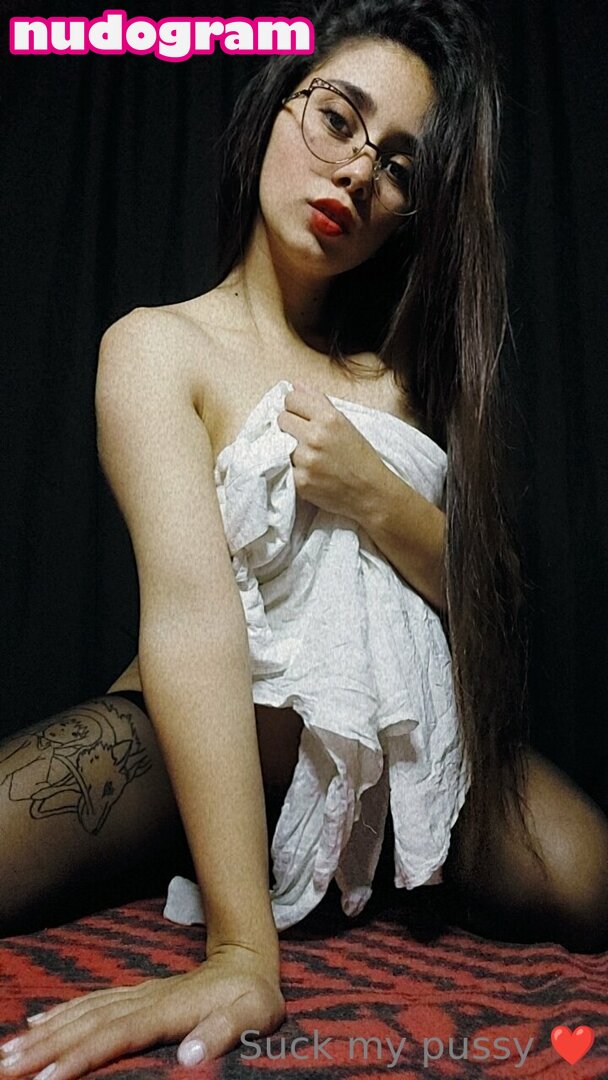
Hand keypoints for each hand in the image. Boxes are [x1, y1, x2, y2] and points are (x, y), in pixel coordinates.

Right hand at [0, 945, 284, 1077]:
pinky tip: (37, 1020)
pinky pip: (90, 1003)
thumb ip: (223, 1033)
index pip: (116, 1036)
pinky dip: (60, 1013)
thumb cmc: (253, 997)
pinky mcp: (135, 995)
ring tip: (8, 1051)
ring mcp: (136, 995)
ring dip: (44, 1032)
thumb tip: (189, 1057)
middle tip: (6, 1067)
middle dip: (45, 1047)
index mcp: (167, 1010)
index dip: (82, 1056)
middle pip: (86, 1024)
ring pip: (82, 1013)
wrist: (249, 959)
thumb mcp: (253, 1015)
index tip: (48, 1077)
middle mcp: (144, 1000)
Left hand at [278, 382, 385, 521]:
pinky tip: (309, 472)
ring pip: (280, 445)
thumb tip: (295, 385)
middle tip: (304, 438)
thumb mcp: (345, 424)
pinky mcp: (300, 481)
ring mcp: (306, 460)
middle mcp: (316, 436)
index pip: (291, 398)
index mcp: (329, 418)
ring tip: (310, 458)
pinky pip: (284, 467)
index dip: (295, 407)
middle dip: (290, 427)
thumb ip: (319, 402)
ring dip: (290, 450)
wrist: (371, 493)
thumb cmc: (360, 458)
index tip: (300, 415)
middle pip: (282, 419)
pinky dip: (293, 470)